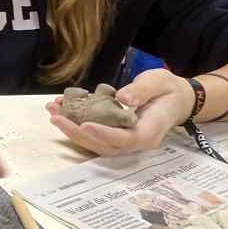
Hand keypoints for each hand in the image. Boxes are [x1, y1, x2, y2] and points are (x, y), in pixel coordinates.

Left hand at [45, 68, 194, 155]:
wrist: (174, 99)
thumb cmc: (167, 90)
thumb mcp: (158, 83)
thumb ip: (142, 91)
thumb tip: (122, 98)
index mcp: (150, 131)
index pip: (126, 139)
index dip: (105, 135)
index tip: (85, 125)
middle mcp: (136, 141)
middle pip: (105, 145)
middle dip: (78, 134)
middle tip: (56, 118)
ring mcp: (125, 140)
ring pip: (96, 143)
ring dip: (72, 130)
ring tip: (53, 112)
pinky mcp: (115, 135)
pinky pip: (95, 134)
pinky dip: (76, 125)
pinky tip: (61, 111)